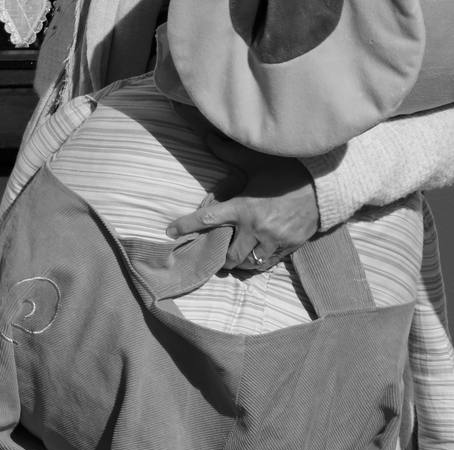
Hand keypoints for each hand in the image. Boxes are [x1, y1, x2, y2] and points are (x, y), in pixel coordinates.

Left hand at [165, 132, 320, 272]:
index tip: (169, 232)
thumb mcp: (257, 161)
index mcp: (244, 207)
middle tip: (215, 251)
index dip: (186, 226)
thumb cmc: (289, 170)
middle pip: (228, 253)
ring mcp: (274, 240)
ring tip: (233, 258)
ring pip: (246, 262)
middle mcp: (257, 227)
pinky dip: (257, 262)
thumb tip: (207, 137)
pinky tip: (253, 258)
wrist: (328, 183)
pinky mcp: (290, 246)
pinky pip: (266, 264)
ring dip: (237, 261)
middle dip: (220, 255)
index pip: (207, 219)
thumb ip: (229, 152)